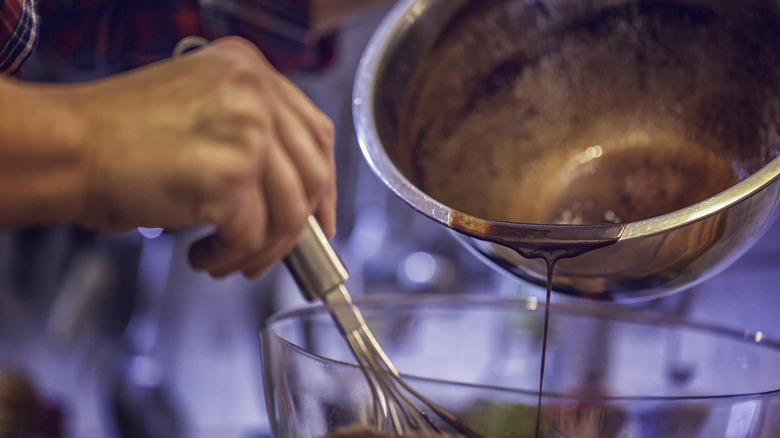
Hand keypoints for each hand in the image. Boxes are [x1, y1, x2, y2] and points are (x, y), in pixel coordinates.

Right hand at [67, 37, 336, 277]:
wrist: (67, 147)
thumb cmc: (118, 138)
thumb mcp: (200, 112)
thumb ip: (250, 134)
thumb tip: (292, 194)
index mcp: (249, 68)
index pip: (314, 132)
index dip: (322, 183)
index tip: (319, 215)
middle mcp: (255, 91)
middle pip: (311, 175)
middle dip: (299, 229)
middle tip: (270, 254)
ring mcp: (247, 130)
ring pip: (289, 213)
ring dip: (261, 250)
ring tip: (230, 261)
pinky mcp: (230, 174)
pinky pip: (253, 235)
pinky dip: (232, 256)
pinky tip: (204, 256)